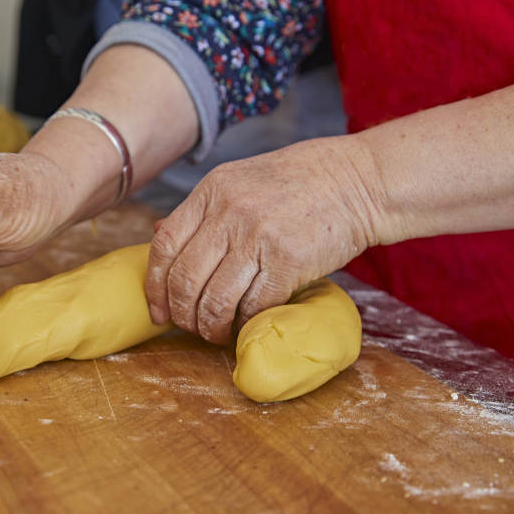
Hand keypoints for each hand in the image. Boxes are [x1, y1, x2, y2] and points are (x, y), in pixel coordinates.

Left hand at [144, 135, 385, 343]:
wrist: (358, 181)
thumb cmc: (298, 183)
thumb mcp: (239, 181)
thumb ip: (201, 212)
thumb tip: (158, 235)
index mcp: (211, 191)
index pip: (164, 246)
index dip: (154, 286)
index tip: (159, 310)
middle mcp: (229, 212)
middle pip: (185, 279)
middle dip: (182, 315)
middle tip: (190, 328)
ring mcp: (258, 236)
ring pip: (216, 300)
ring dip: (211, 327)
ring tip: (216, 332)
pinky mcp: (288, 261)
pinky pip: (253, 306)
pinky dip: (245, 322)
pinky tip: (247, 323)